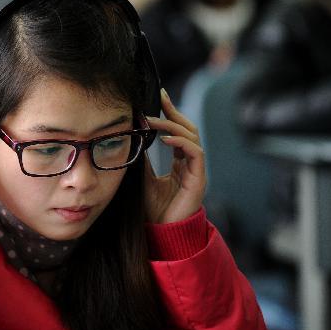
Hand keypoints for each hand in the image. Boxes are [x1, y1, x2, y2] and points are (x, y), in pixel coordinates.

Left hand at [143, 89, 205, 223]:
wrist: (163, 232)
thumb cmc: (155, 209)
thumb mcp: (144, 177)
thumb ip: (142, 159)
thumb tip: (131, 138)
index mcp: (180, 163)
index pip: (178, 131)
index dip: (170, 114)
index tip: (159, 97)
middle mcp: (190, 164)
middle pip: (188, 129)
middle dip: (174, 113)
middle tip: (160, 99)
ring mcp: (196, 171)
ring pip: (192, 137)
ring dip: (173, 126)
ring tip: (155, 121)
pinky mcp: (198, 179)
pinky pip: (196, 153)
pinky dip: (182, 143)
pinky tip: (167, 138)